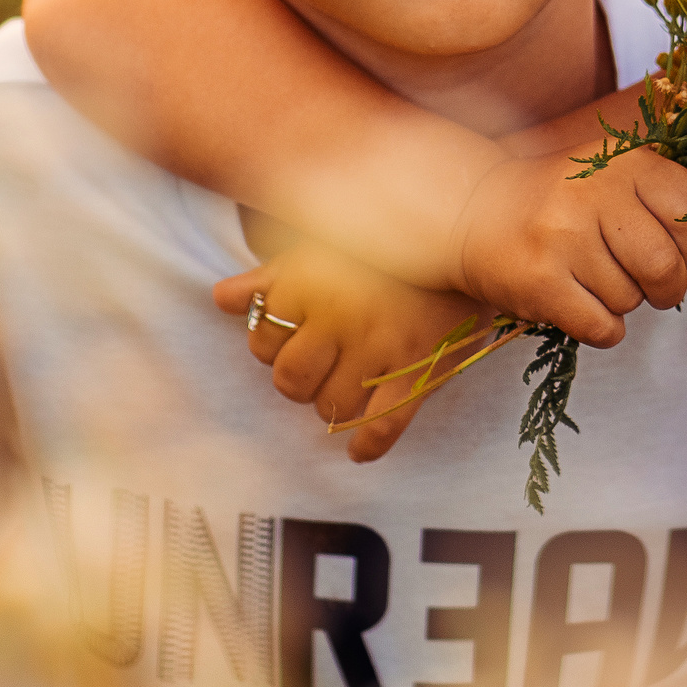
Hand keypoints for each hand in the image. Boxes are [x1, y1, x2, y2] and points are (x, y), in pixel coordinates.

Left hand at [211, 246, 486, 461]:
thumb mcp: (322, 247)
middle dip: (299, 380)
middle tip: (322, 365)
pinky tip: (360, 451)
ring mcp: (383, 348)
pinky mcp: (421, 371)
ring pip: (333, 408)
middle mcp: (343, 318)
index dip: (271, 345)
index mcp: (312, 283)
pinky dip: (370, 446)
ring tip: (350, 385)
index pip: (262, 342)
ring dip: (334, 404)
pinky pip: (386, 425)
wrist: (465, 234)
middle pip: (291, 382)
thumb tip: (221, 299)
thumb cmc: (382, 244)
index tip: (294, 337)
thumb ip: (270, 277)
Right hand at [451, 145, 686, 347]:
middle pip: (665, 264)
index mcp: (622, 160)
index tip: (682, 252)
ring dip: (621, 302)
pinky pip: (602, 328)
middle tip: (652, 285)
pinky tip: (580, 304)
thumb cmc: (557, 198)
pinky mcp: (540, 282)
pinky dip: (602, 329)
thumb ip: (665, 206)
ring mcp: (563, 237)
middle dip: (668, 287)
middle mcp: (593, 192)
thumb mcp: (612, 178)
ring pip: (630, 300)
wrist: (472, 210)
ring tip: (592, 278)